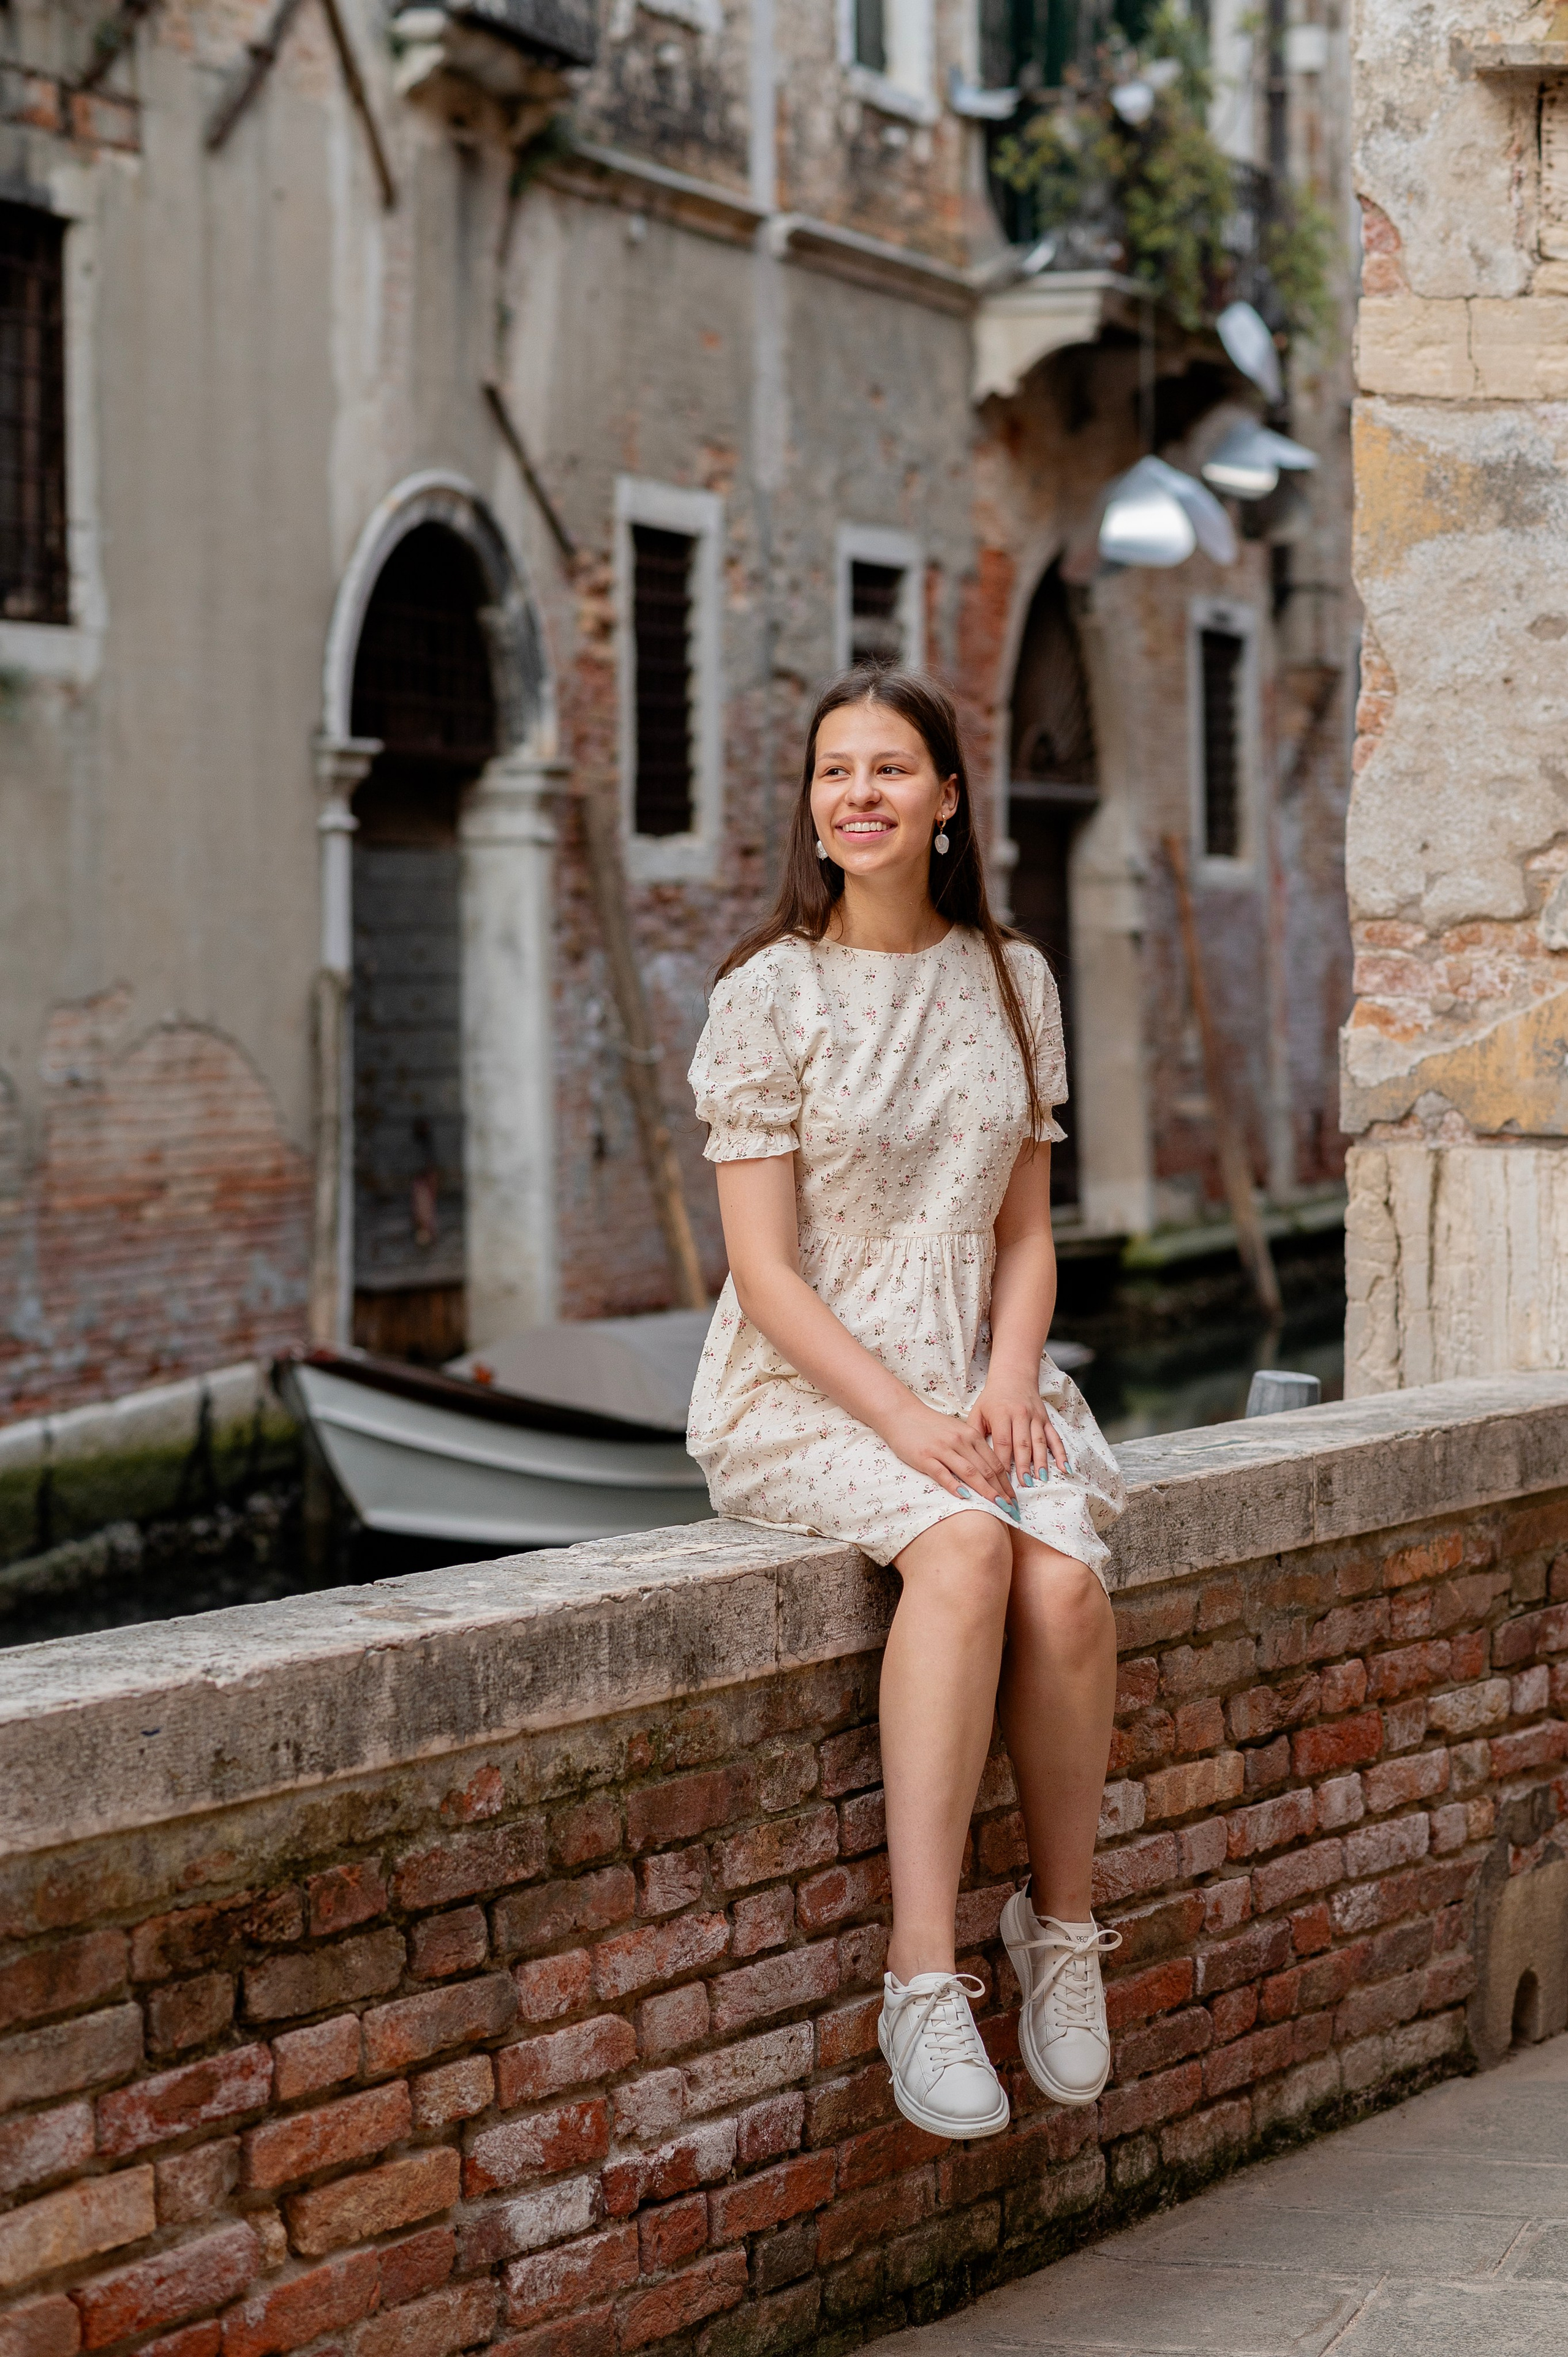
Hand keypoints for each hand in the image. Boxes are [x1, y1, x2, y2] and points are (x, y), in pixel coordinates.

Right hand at [881, 1396, 1018, 1512]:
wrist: (902, 1413)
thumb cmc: (931, 1426)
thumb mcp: (957, 1432)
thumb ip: (972, 1449)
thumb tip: (989, 1472)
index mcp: (971, 1435)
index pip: (995, 1463)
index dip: (1007, 1483)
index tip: (1015, 1499)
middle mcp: (960, 1441)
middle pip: (986, 1470)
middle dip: (1001, 1491)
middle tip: (1012, 1509)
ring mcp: (942, 1449)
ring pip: (969, 1472)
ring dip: (985, 1492)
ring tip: (997, 1507)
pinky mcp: (925, 1457)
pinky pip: (942, 1473)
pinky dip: (954, 1486)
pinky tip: (964, 1497)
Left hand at [968, 1378, 1067, 1489]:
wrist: (1013, 1377)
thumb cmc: (992, 1398)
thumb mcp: (978, 1411)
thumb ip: (974, 1433)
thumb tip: (972, 1457)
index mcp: (1001, 1414)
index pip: (1002, 1442)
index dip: (1003, 1462)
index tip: (1001, 1479)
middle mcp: (1020, 1415)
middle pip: (1023, 1444)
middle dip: (1024, 1466)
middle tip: (1024, 1484)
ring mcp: (1035, 1418)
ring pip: (1039, 1442)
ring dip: (1041, 1462)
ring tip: (1040, 1479)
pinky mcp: (1046, 1420)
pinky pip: (1055, 1438)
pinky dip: (1061, 1454)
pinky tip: (1064, 1468)